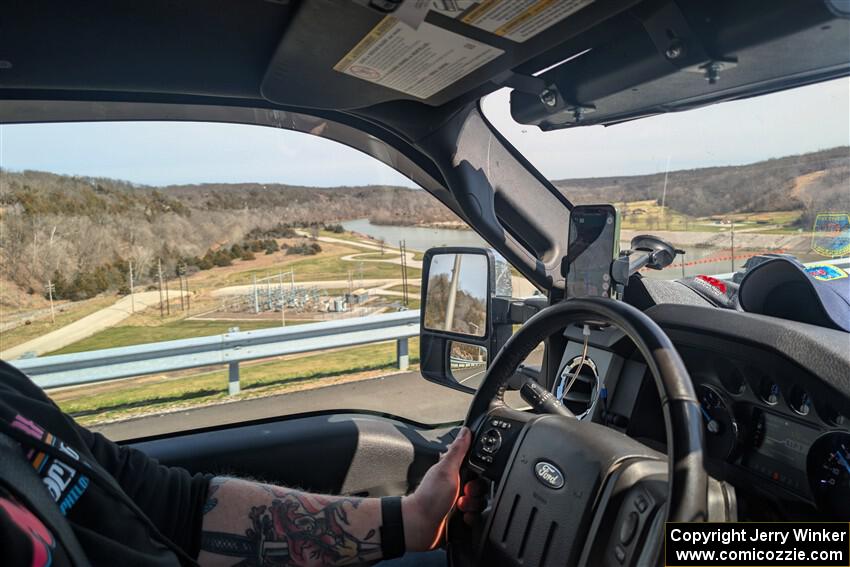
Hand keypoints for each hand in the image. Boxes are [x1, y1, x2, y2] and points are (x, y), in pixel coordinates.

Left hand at [402, 427, 471, 551]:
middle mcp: (455, 485)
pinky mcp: (459, 516)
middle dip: (475, 493)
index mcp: (452, 470)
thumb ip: (457, 450)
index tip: (473, 478)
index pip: (477, 467)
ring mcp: (457, 501)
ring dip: (472, 506)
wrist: (421, 526)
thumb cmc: (429, 498)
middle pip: (481, 486)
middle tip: (463, 493)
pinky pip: (476, 517)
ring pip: (479, 502)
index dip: (479, 473)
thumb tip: (465, 431)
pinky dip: (471, 519)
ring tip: (459, 507)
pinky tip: (462, 517)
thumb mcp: (446, 470)